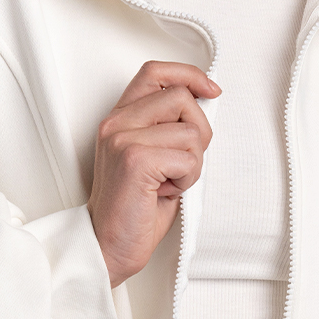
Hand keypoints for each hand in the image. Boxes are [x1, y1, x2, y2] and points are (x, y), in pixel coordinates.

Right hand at [88, 62, 219, 286]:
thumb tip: (207, 102)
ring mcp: (123, 139)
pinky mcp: (136, 160)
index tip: (211, 90)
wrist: (107, 245)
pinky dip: (188, 179)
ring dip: (193, 163)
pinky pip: (189, 157)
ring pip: (191, 131)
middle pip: (181, 97)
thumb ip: (169, 127)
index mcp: (120, 119)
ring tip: (170, 181)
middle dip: (199, 131)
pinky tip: (166, 191)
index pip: (155, 72)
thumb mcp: (152, 157)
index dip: (189, 75)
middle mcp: (117, 123)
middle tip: (183, 162)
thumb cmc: (134, 208)